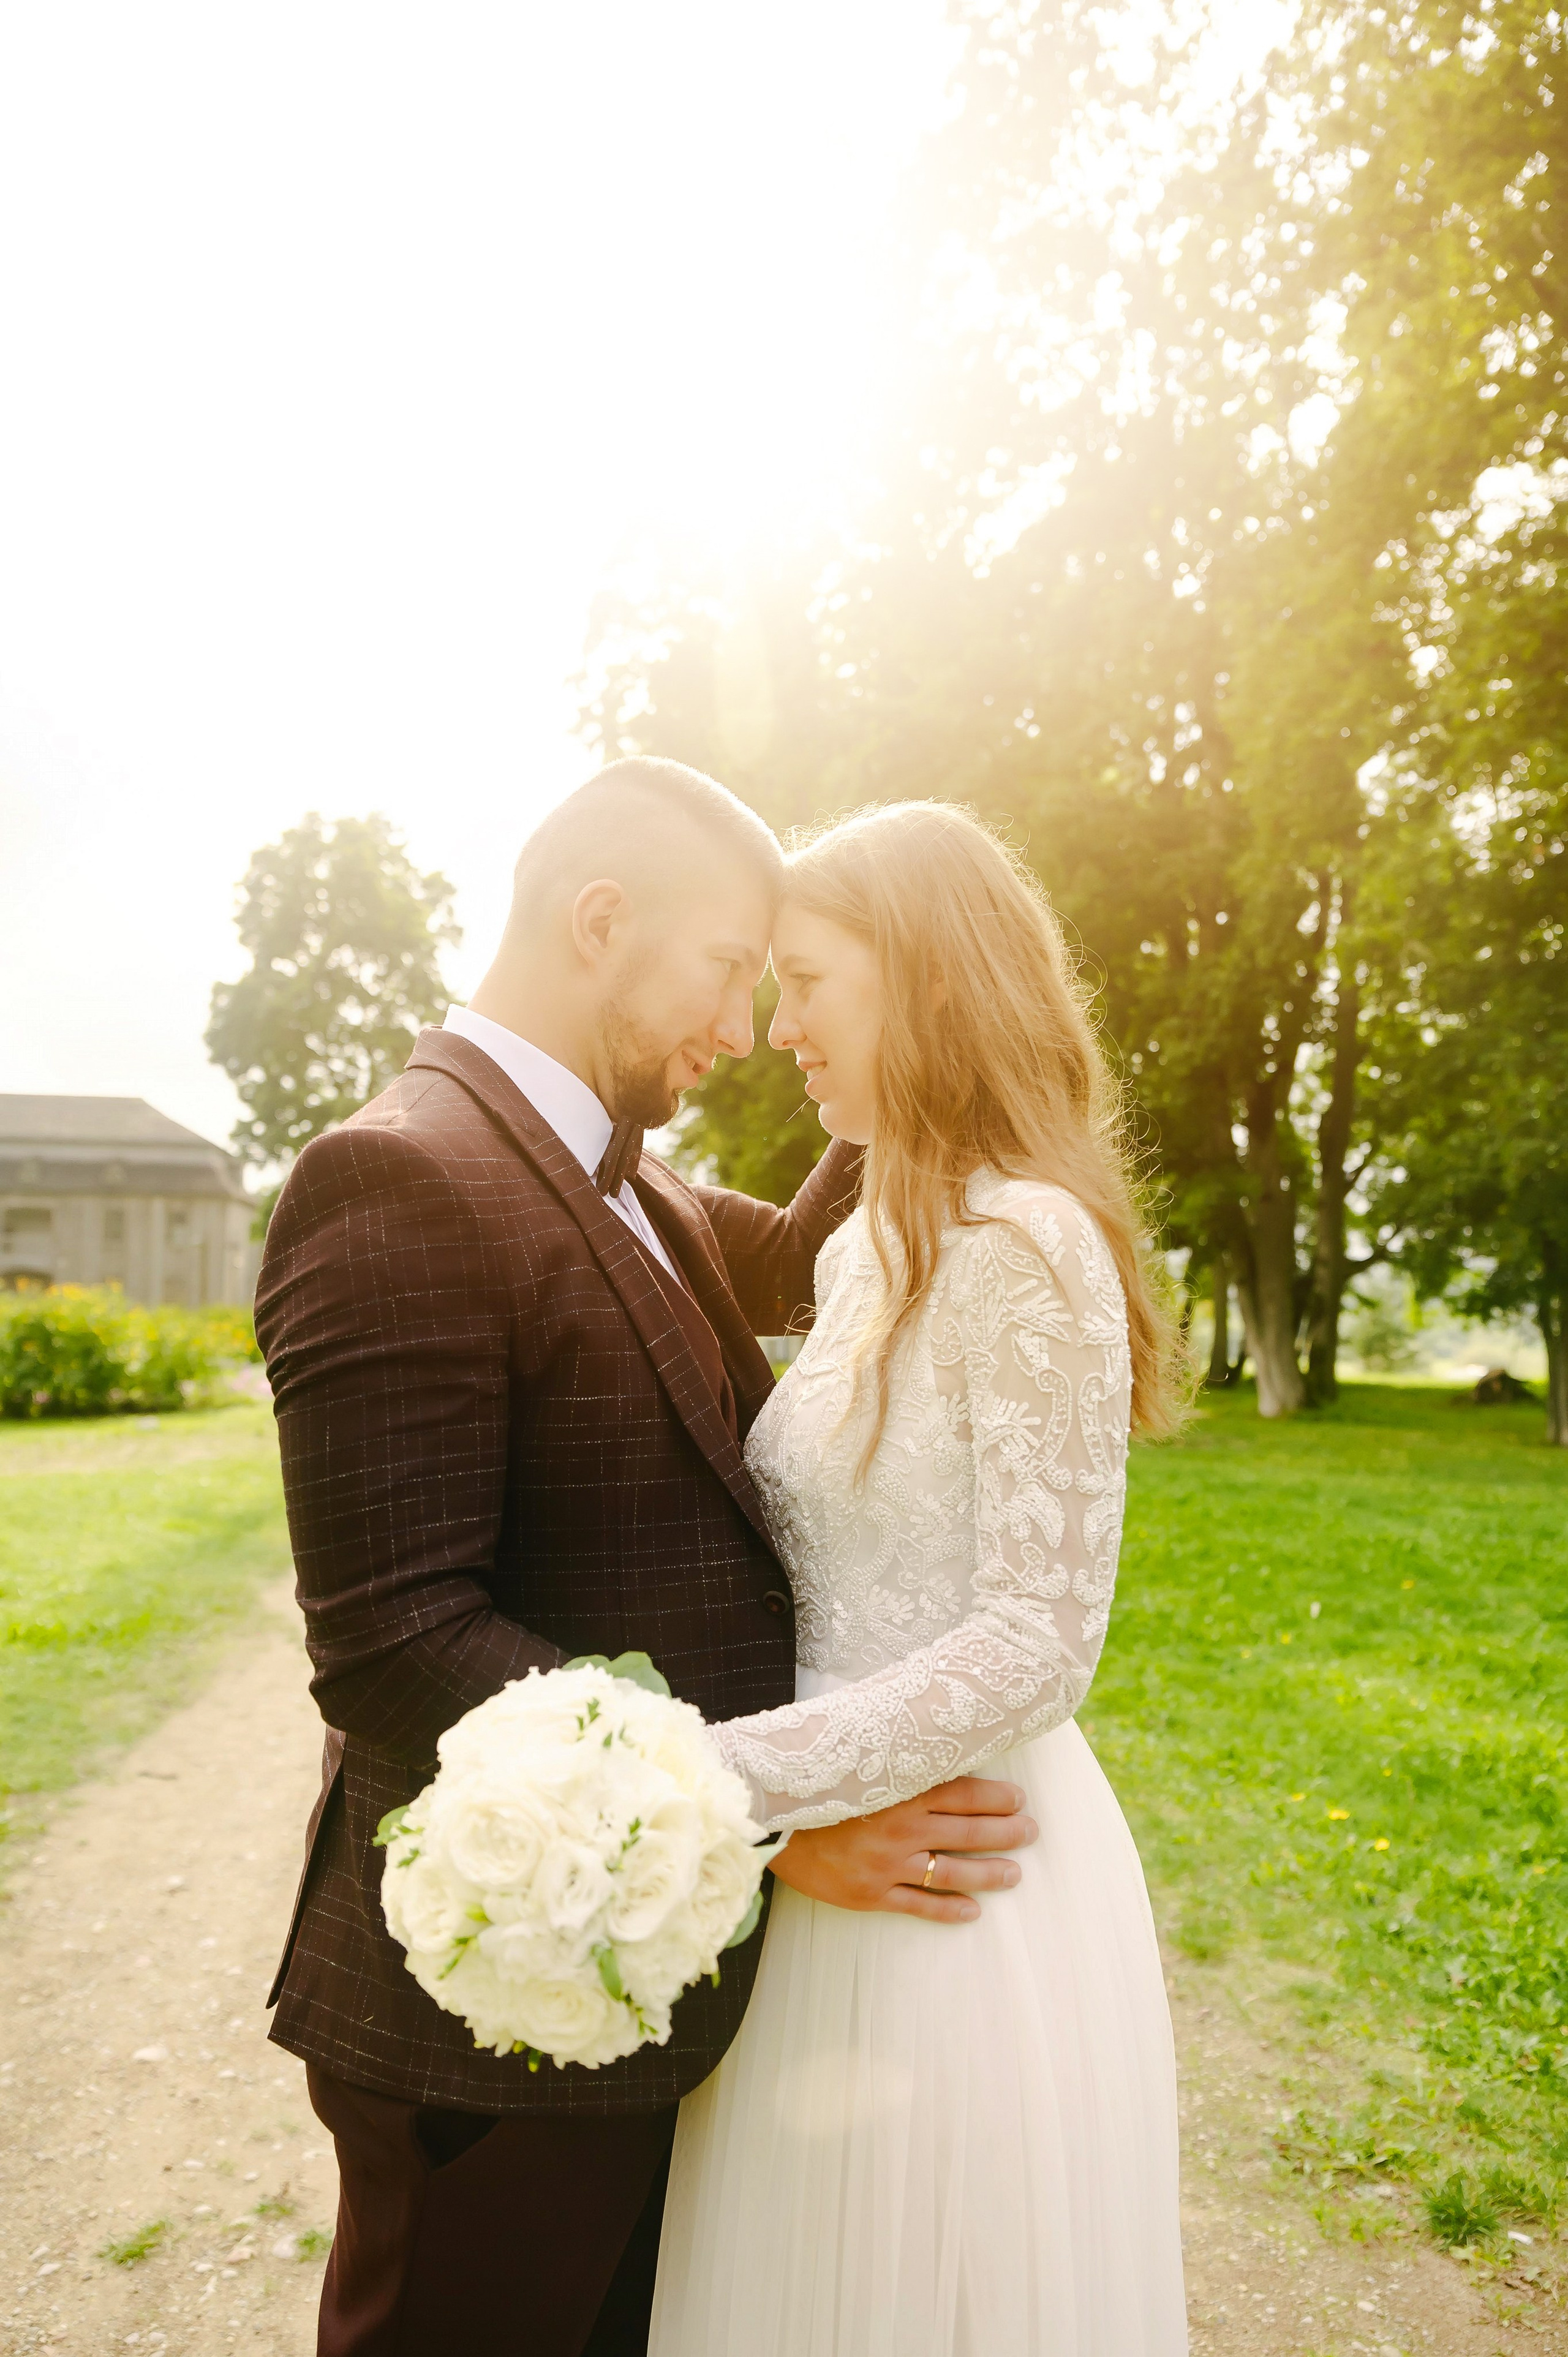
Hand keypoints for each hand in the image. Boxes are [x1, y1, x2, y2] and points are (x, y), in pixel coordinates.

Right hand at [766, 1776, 1036, 1923]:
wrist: (766, 1821)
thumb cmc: (812, 1783)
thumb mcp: (853, 1757)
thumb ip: (889, 1752)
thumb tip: (922, 1732)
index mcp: (898, 1790)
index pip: (961, 1792)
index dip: (994, 1797)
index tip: (1019, 1799)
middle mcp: (901, 1828)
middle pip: (967, 1831)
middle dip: (1005, 1832)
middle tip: (1031, 1832)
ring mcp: (887, 1864)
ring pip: (951, 1871)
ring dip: (988, 1873)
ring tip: (1014, 1874)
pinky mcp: (870, 1893)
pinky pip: (919, 1904)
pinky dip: (948, 1908)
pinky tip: (972, 1911)